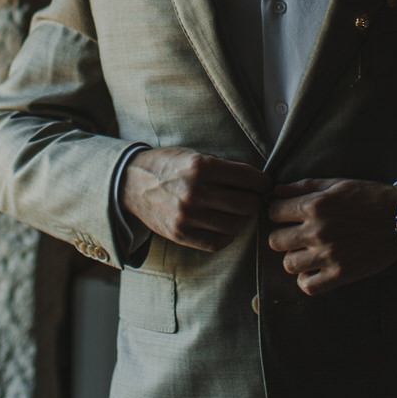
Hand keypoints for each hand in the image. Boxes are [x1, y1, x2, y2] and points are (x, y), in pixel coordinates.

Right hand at [120, 147, 272, 252]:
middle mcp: (195, 192)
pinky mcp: (180, 234)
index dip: (263, 182)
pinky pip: (217, 242)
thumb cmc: (167, 165)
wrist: (131, 183)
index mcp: (201, 166)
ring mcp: (187, 216)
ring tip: (238, 211)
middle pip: (246, 204)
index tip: (265, 185)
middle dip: (256, 201)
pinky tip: (225, 224)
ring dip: (242, 219)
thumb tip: (256, 182)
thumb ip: (222, 168)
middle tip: (255, 199)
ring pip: (235, 225)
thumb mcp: (194, 155)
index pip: (248, 178)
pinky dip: (227, 235)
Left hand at [267, 177, 396, 296]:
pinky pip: (308, 285)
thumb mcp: (336, 184)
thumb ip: (304, 187)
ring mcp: (328, 255)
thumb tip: (276, 190)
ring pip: (288, 264)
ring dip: (294, 258)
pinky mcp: (340, 274)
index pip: (274, 212)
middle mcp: (317, 231)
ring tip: (307, 252)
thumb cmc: (368, 197)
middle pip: (275, 241)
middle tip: (296, 235)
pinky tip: (315, 270)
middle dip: (282, 236)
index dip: (278, 213)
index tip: (287, 215)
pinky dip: (307, 279)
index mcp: (314, 206)